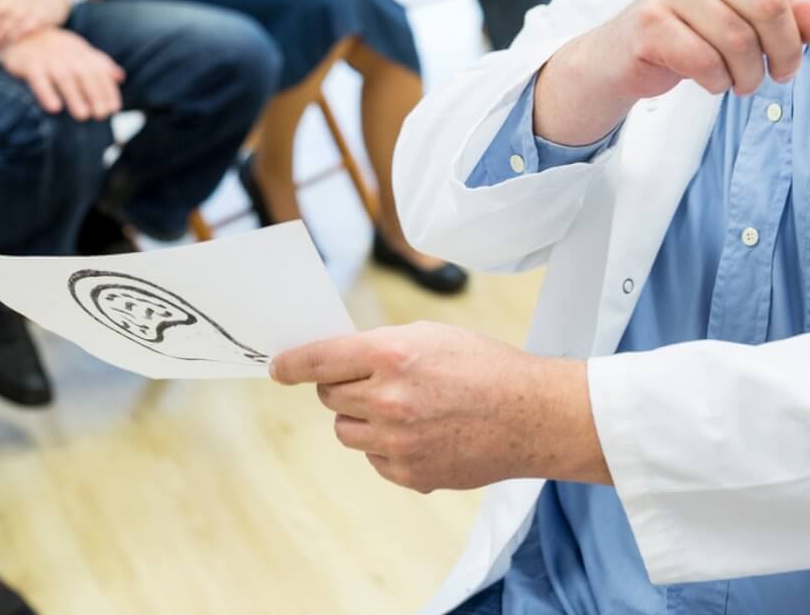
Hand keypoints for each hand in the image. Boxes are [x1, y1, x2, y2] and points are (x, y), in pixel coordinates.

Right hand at [0, 27, 125, 120]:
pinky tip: (54, 108)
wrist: (22, 33)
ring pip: (63, 78)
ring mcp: (47, 59)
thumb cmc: (55, 48)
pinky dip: (46, 93)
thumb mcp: (78, 50)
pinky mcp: (29, 65)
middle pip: (84, 75)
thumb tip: (120, 77)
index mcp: (81, 52)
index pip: (99, 71)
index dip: (108, 90)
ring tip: (83, 115)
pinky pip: (38, 80)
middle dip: (95, 95)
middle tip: (101, 116)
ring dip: (74, 97)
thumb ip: (99, 63)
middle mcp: (66, 55)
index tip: (114, 109)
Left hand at [271, 322, 606, 492]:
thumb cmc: (485, 367)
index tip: (277, 367)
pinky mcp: (409, 474)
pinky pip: (372, 458)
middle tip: (371, 381)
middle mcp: (388, 399)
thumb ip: (379, 346)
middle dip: (340, 386)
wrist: (532, 416)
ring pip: (345, 430)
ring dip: (360, 417)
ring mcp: (397, 442)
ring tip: (401, 408)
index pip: (318, 360)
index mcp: (392, 354)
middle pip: (329, 396)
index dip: (290, 364)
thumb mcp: (430, 335)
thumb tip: (336, 360)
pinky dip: (385, 446)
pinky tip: (421, 433)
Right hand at [532, 0, 809, 145]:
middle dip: (785, 51)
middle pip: (768, 7)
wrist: (620, 58)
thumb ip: (790, 23)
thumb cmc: (691, 36)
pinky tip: (711, 81)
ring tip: (741, 82)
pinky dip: (718, 82)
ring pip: (739, 41)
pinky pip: (706, 61)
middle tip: (782, 74)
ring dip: (748, 75)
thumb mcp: (745, 28)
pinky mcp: (651, 23)